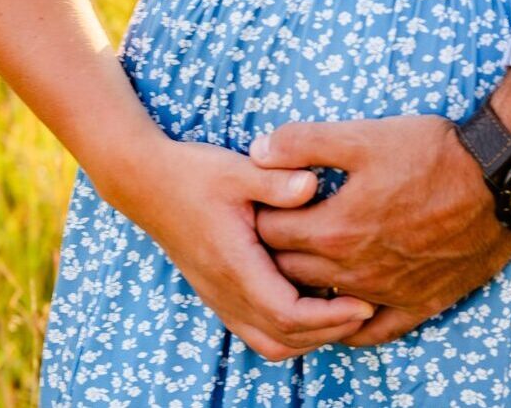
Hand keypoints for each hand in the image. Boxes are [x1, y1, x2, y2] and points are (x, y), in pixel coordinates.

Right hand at [92, 138, 375, 360]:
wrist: (144, 182)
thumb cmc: (193, 173)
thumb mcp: (238, 168)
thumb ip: (277, 179)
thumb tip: (314, 184)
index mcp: (234, 264)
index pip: (288, 313)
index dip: (330, 316)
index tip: (364, 300)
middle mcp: (225, 291)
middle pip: (283, 339)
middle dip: (329, 332)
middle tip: (366, 309)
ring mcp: (218, 297)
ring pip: (269, 343)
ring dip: (308, 338)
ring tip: (343, 313)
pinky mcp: (216, 293)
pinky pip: (256, 331)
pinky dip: (288, 331)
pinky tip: (309, 304)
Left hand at [250, 115, 510, 346]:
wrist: (500, 181)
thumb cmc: (431, 152)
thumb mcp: (364, 135)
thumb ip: (304, 142)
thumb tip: (257, 151)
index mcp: (335, 229)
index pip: (270, 233)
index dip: (259, 214)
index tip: (259, 199)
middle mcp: (354, 271)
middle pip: (289, 272)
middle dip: (273, 251)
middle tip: (272, 230)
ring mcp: (387, 294)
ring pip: (324, 304)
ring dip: (306, 287)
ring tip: (301, 262)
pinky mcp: (419, 305)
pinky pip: (371, 333)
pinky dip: (349, 324)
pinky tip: (342, 309)